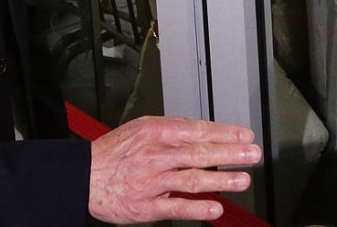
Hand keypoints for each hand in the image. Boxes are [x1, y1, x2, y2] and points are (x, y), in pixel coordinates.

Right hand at [88, 115, 261, 223]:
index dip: (223, 133)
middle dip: (229, 154)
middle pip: (198, 153)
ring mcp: (152, 182)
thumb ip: (170, 127)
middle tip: (252, 154)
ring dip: (220, 180)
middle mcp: (154, 156)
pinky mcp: (147, 207)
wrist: (84, 177)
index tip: (244, 135)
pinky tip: (215, 208)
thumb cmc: (113, 152)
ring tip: (243, 180)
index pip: (196, 130)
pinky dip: (197, 208)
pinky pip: (176, 207)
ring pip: (191, 179)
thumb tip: (198, 128)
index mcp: (153, 133)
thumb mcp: (139, 128)